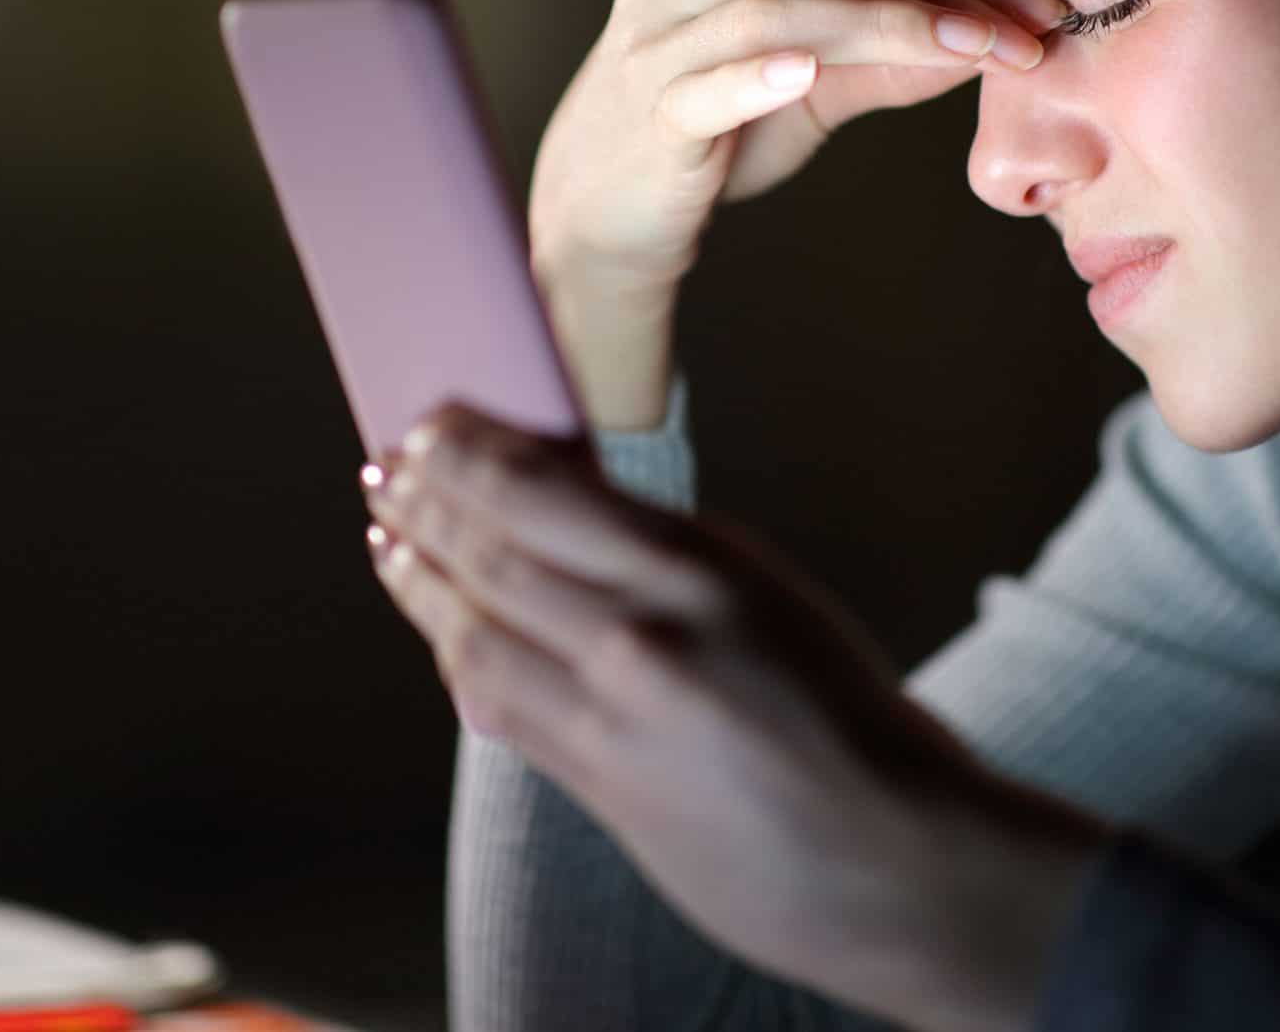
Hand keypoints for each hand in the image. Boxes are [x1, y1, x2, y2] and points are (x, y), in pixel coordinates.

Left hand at [359, 400, 1108, 1028]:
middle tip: (386, 468)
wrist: (894, 856)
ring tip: (389, 538)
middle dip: (422, 506)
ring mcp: (612, 721)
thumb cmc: (848, 716)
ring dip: (419, 580)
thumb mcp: (767, 596)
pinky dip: (458, 658)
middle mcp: (643, 640)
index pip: (539, 492)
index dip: (463, 456)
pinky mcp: (598, 789)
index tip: (430, 424)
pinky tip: (443, 631)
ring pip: (473, 635)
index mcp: (697, 570)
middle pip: (489, 557)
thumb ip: (666, 556)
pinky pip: (499, 709)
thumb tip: (569, 508)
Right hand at [528, 0, 1066, 293]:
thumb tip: (995, 38)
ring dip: (889, 25)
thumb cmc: (710, 139)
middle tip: (1028, 29)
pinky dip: (756, 72)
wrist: (599, 217)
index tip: (1036, 2)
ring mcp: (655, 35)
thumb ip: (888, 55)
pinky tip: (805, 70)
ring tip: (970, 49)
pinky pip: (704, 82)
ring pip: (783, 6)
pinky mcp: (645, 107)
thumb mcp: (811, 86)